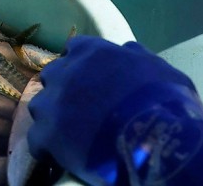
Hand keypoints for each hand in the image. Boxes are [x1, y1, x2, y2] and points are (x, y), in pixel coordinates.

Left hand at [28, 36, 202, 185]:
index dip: (83, 64)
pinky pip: (37, 139)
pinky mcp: (47, 134)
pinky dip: (47, 147)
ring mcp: (53, 103)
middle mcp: (66, 72)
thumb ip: (137, 56)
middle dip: (64, 88)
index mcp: (92, 52)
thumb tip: (127, 50)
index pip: (76, 48)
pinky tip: (60, 155)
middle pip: (54, 75)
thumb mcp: (159, 69)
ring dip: (52, 116)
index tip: (91, 76)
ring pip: (40, 105)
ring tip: (69, 133)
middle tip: (80, 107)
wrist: (154, 140)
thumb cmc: (165, 102)